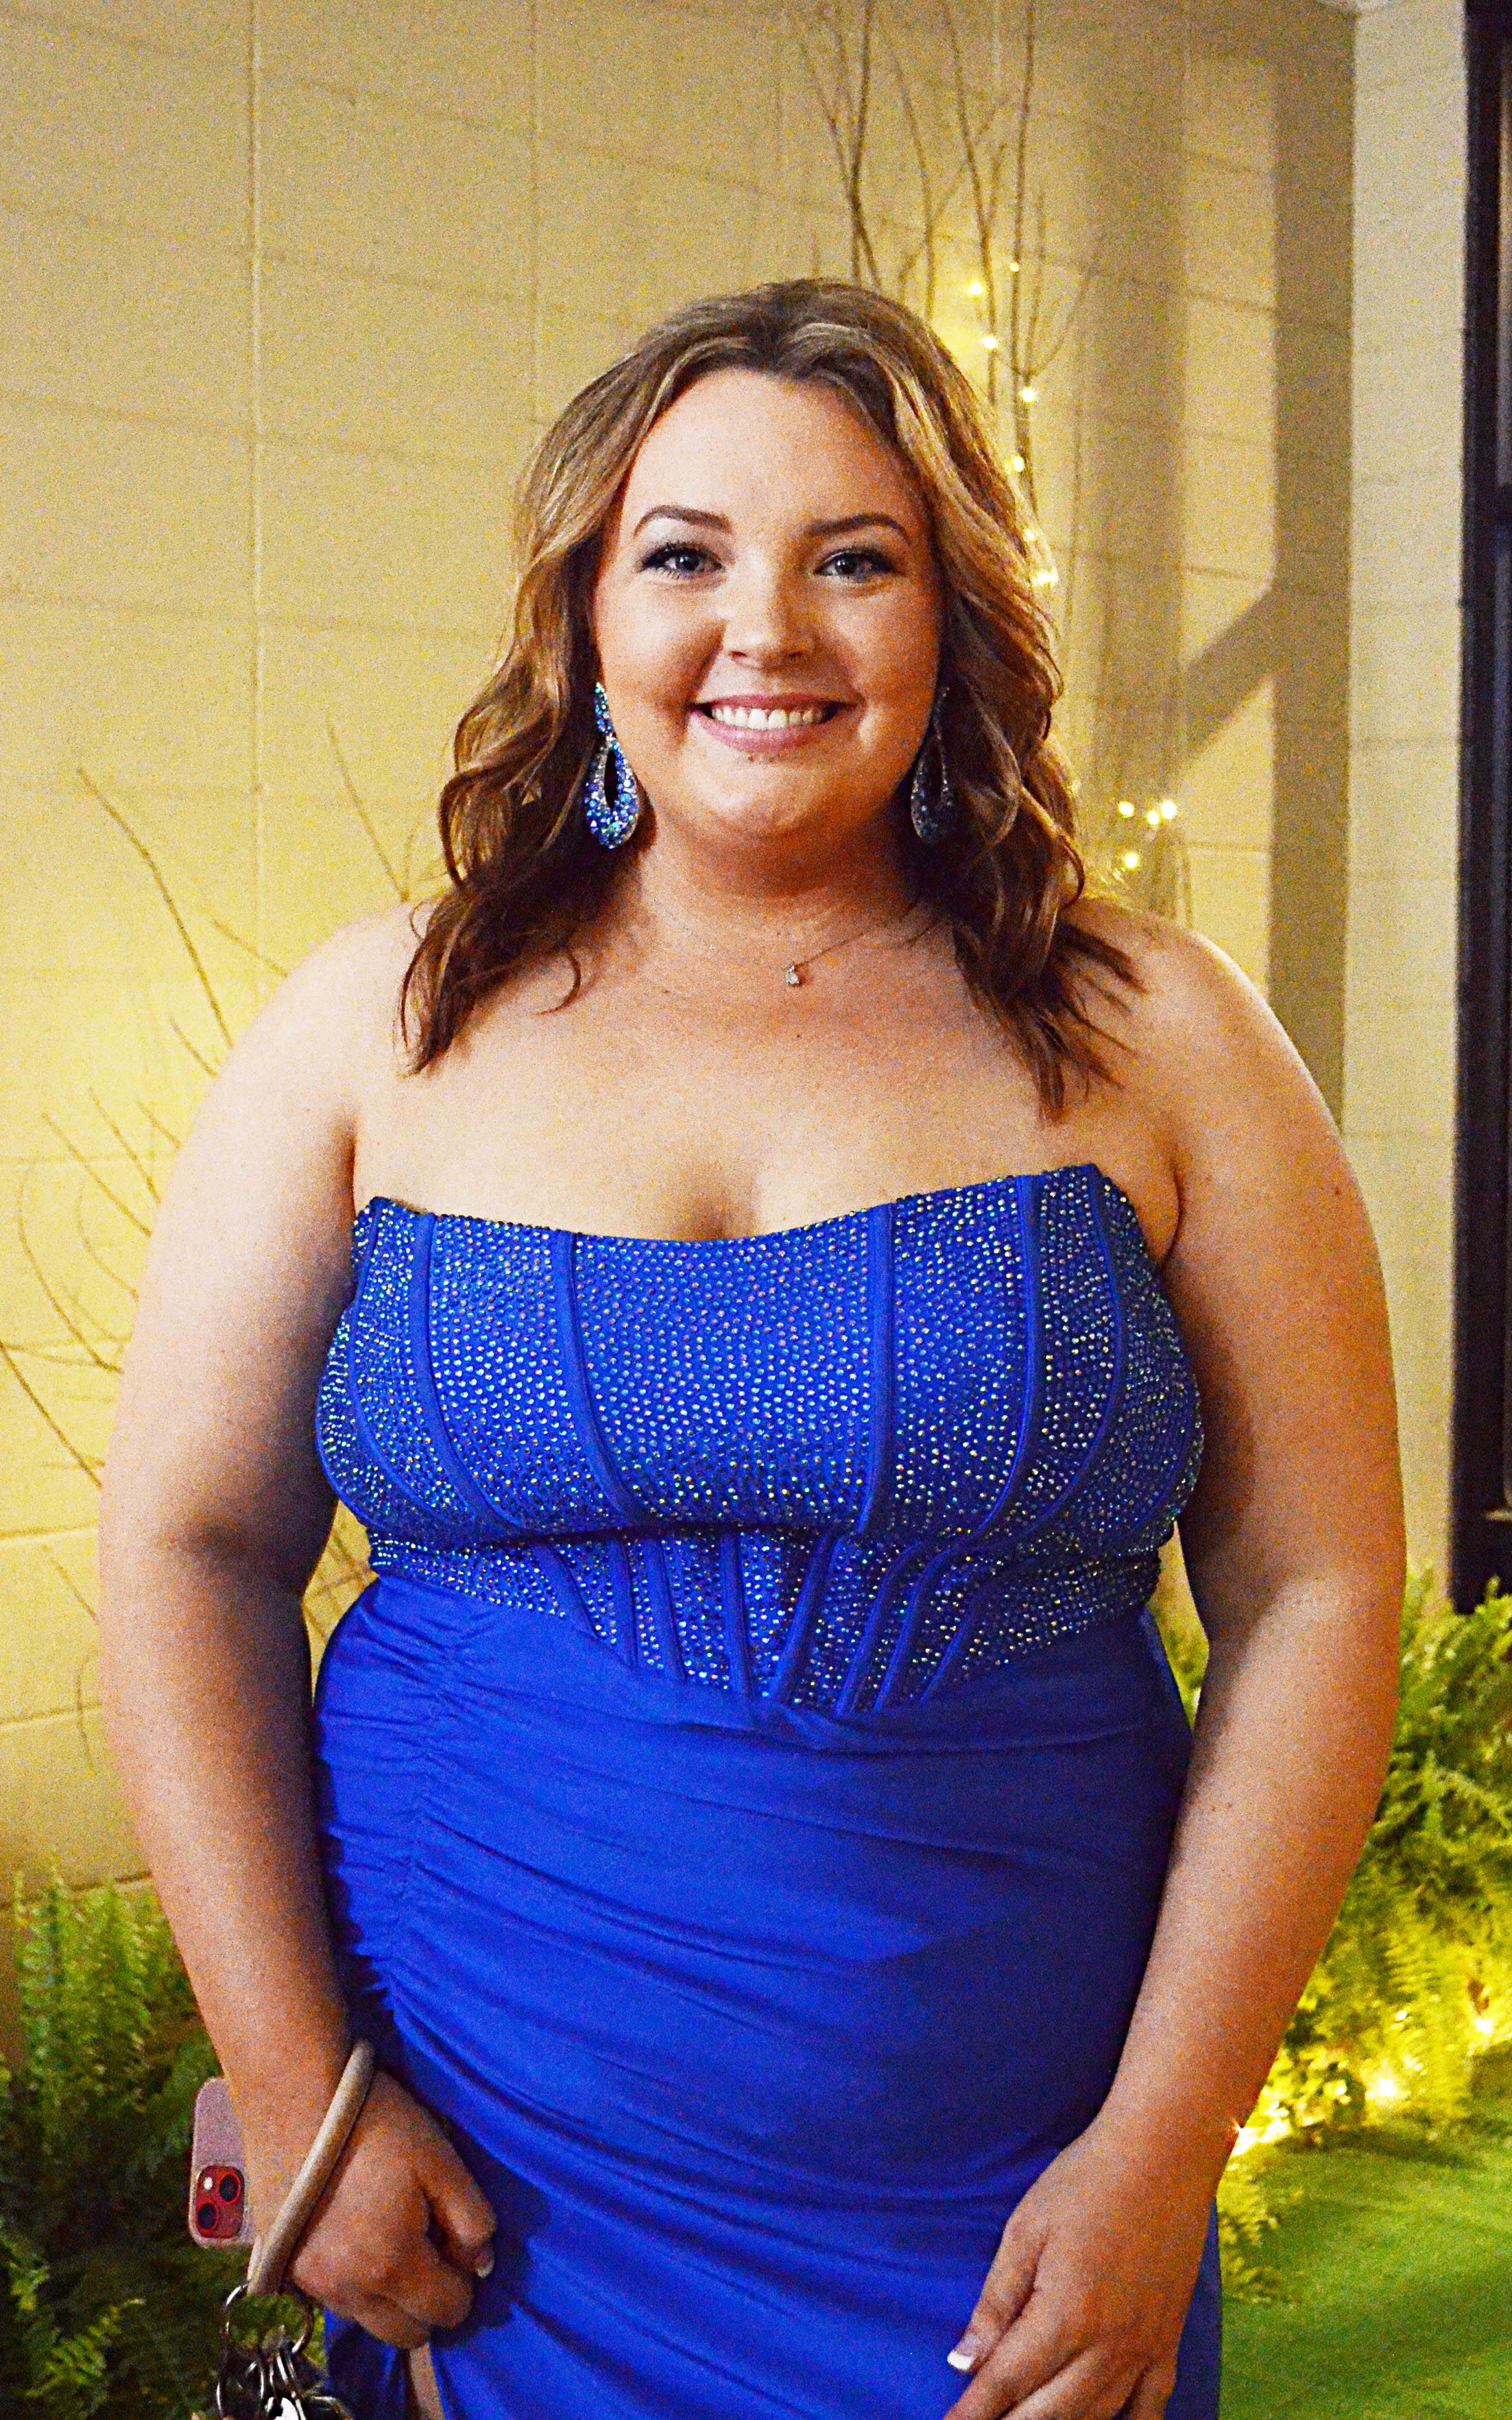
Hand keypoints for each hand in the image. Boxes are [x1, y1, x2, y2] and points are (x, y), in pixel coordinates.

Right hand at [244, 2070, 496, 2348]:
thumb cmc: (376, 2124)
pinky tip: (354, 2231)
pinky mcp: (287, 2270)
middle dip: (427, 2302)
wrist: (292, 2098)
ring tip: (388, 2232)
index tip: (451, 2238)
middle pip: (406, 2334)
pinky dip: (354, 2282)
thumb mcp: (441, 2159)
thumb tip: (481, 2265)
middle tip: (425, 2242)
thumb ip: (472, 2219)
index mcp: (392, 2266)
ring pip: (369, 2320)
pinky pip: (335, 2300)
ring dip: (389, 2295)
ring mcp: (312, 2285)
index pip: (449, 2313)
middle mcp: (348, 2291)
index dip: (462, 2280)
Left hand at [942, 2112, 1217, 2418]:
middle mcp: (1108, 2345)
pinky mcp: (1169, 2340)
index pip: (1006, 2383)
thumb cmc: (1086, 2181)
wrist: (1162, 2153)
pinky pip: (1152, 2407)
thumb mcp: (1026, 2229)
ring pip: (1097, 2417)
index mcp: (1065, 2315)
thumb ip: (996, 2301)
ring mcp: (1144, 2348)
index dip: (974, 2413)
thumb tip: (963, 2359)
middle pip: (1049, 2413)